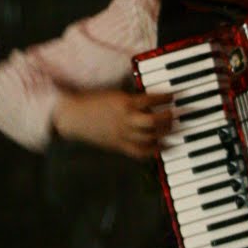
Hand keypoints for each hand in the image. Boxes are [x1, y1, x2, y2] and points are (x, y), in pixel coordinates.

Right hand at [52, 87, 173, 159]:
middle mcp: (125, 119)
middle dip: (167, 118)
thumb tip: (152, 105)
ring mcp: (122, 134)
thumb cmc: (93, 102)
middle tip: (173, 114)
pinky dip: (154, 150)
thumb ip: (133, 101)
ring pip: (149, 137)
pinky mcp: (119, 146)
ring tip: (171, 128)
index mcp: (123, 102)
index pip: (150, 100)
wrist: (73, 117)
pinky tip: (164, 146)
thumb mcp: (114, 95)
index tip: (172, 96)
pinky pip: (140, 151)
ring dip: (164, 133)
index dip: (164, 98)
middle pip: (152, 121)